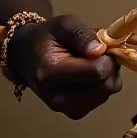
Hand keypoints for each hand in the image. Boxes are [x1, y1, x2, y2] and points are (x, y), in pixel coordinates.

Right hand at [6, 14, 120, 118]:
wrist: (26, 55)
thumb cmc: (46, 37)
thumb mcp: (63, 24)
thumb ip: (82, 35)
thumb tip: (100, 51)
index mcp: (51, 73)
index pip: (96, 72)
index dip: (107, 57)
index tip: (101, 47)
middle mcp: (56, 96)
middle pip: (105, 86)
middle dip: (110, 67)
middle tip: (99, 53)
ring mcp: (64, 107)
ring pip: (106, 93)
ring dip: (107, 76)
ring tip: (91, 63)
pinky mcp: (72, 113)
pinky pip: (101, 99)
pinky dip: (101, 86)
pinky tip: (89, 75)